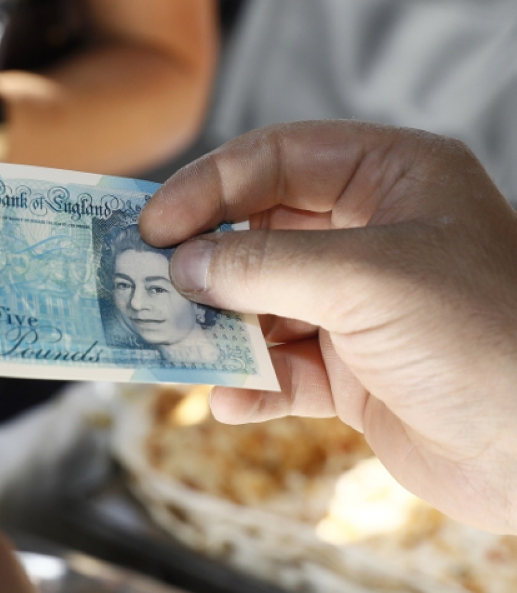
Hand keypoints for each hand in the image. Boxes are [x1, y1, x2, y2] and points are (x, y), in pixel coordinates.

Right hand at [139, 120, 516, 533]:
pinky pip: (281, 369)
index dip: (209, 187)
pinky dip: (250, 385)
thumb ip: (262, 265)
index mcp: (391, 180)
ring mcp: (359, 307)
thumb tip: (182, 265)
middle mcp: (371, 236)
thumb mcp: (364, 280)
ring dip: (218, 329)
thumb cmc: (480, 339)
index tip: (153, 225)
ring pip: (261, 304)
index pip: (277, 159)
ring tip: (174, 346)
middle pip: (259, 232)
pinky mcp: (352, 371)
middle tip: (145, 284)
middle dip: (205, 263)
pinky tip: (230, 401)